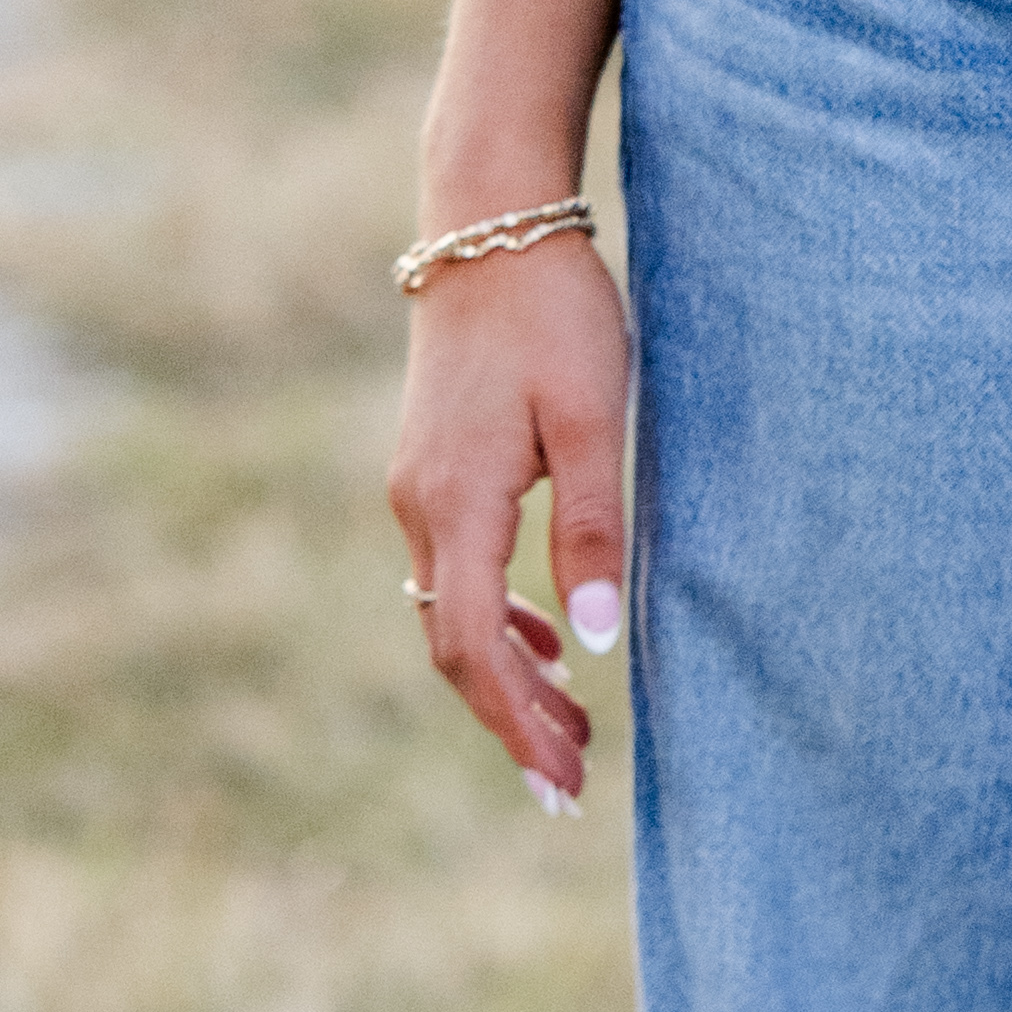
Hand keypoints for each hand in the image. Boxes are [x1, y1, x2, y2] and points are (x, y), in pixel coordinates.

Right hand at [386, 226, 637, 808]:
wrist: (488, 225)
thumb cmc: (554, 314)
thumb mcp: (595, 419)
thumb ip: (590, 530)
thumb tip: (592, 640)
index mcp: (457, 504)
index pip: (475, 649)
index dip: (516, 724)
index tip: (561, 782)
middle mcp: (420, 506)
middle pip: (456, 646)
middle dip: (512, 721)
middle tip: (571, 786)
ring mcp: (417, 487)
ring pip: (452, 612)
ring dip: (508, 676)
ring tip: (572, 728)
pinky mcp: (431, 468)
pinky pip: (454, 571)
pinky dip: (496, 620)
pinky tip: (547, 640)